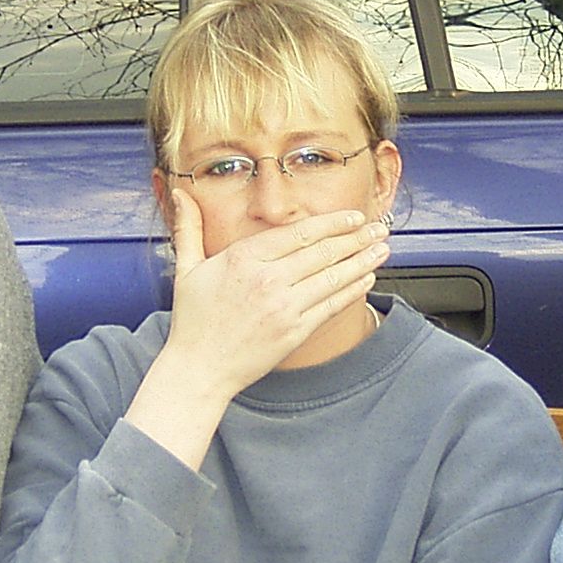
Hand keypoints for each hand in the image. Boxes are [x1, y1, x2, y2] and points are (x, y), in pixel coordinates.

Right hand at [126, 191, 388, 468]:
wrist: (199, 369)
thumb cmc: (193, 319)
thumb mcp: (186, 268)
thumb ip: (188, 228)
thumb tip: (179, 192)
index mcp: (244, 258)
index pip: (299, 233)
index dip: (332, 223)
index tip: (353, 216)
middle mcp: (268, 280)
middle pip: (323, 251)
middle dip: (357, 237)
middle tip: (379, 227)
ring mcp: (284, 307)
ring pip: (333, 277)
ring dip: (363, 260)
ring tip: (382, 248)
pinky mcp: (294, 332)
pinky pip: (331, 306)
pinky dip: (352, 290)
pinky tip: (367, 278)